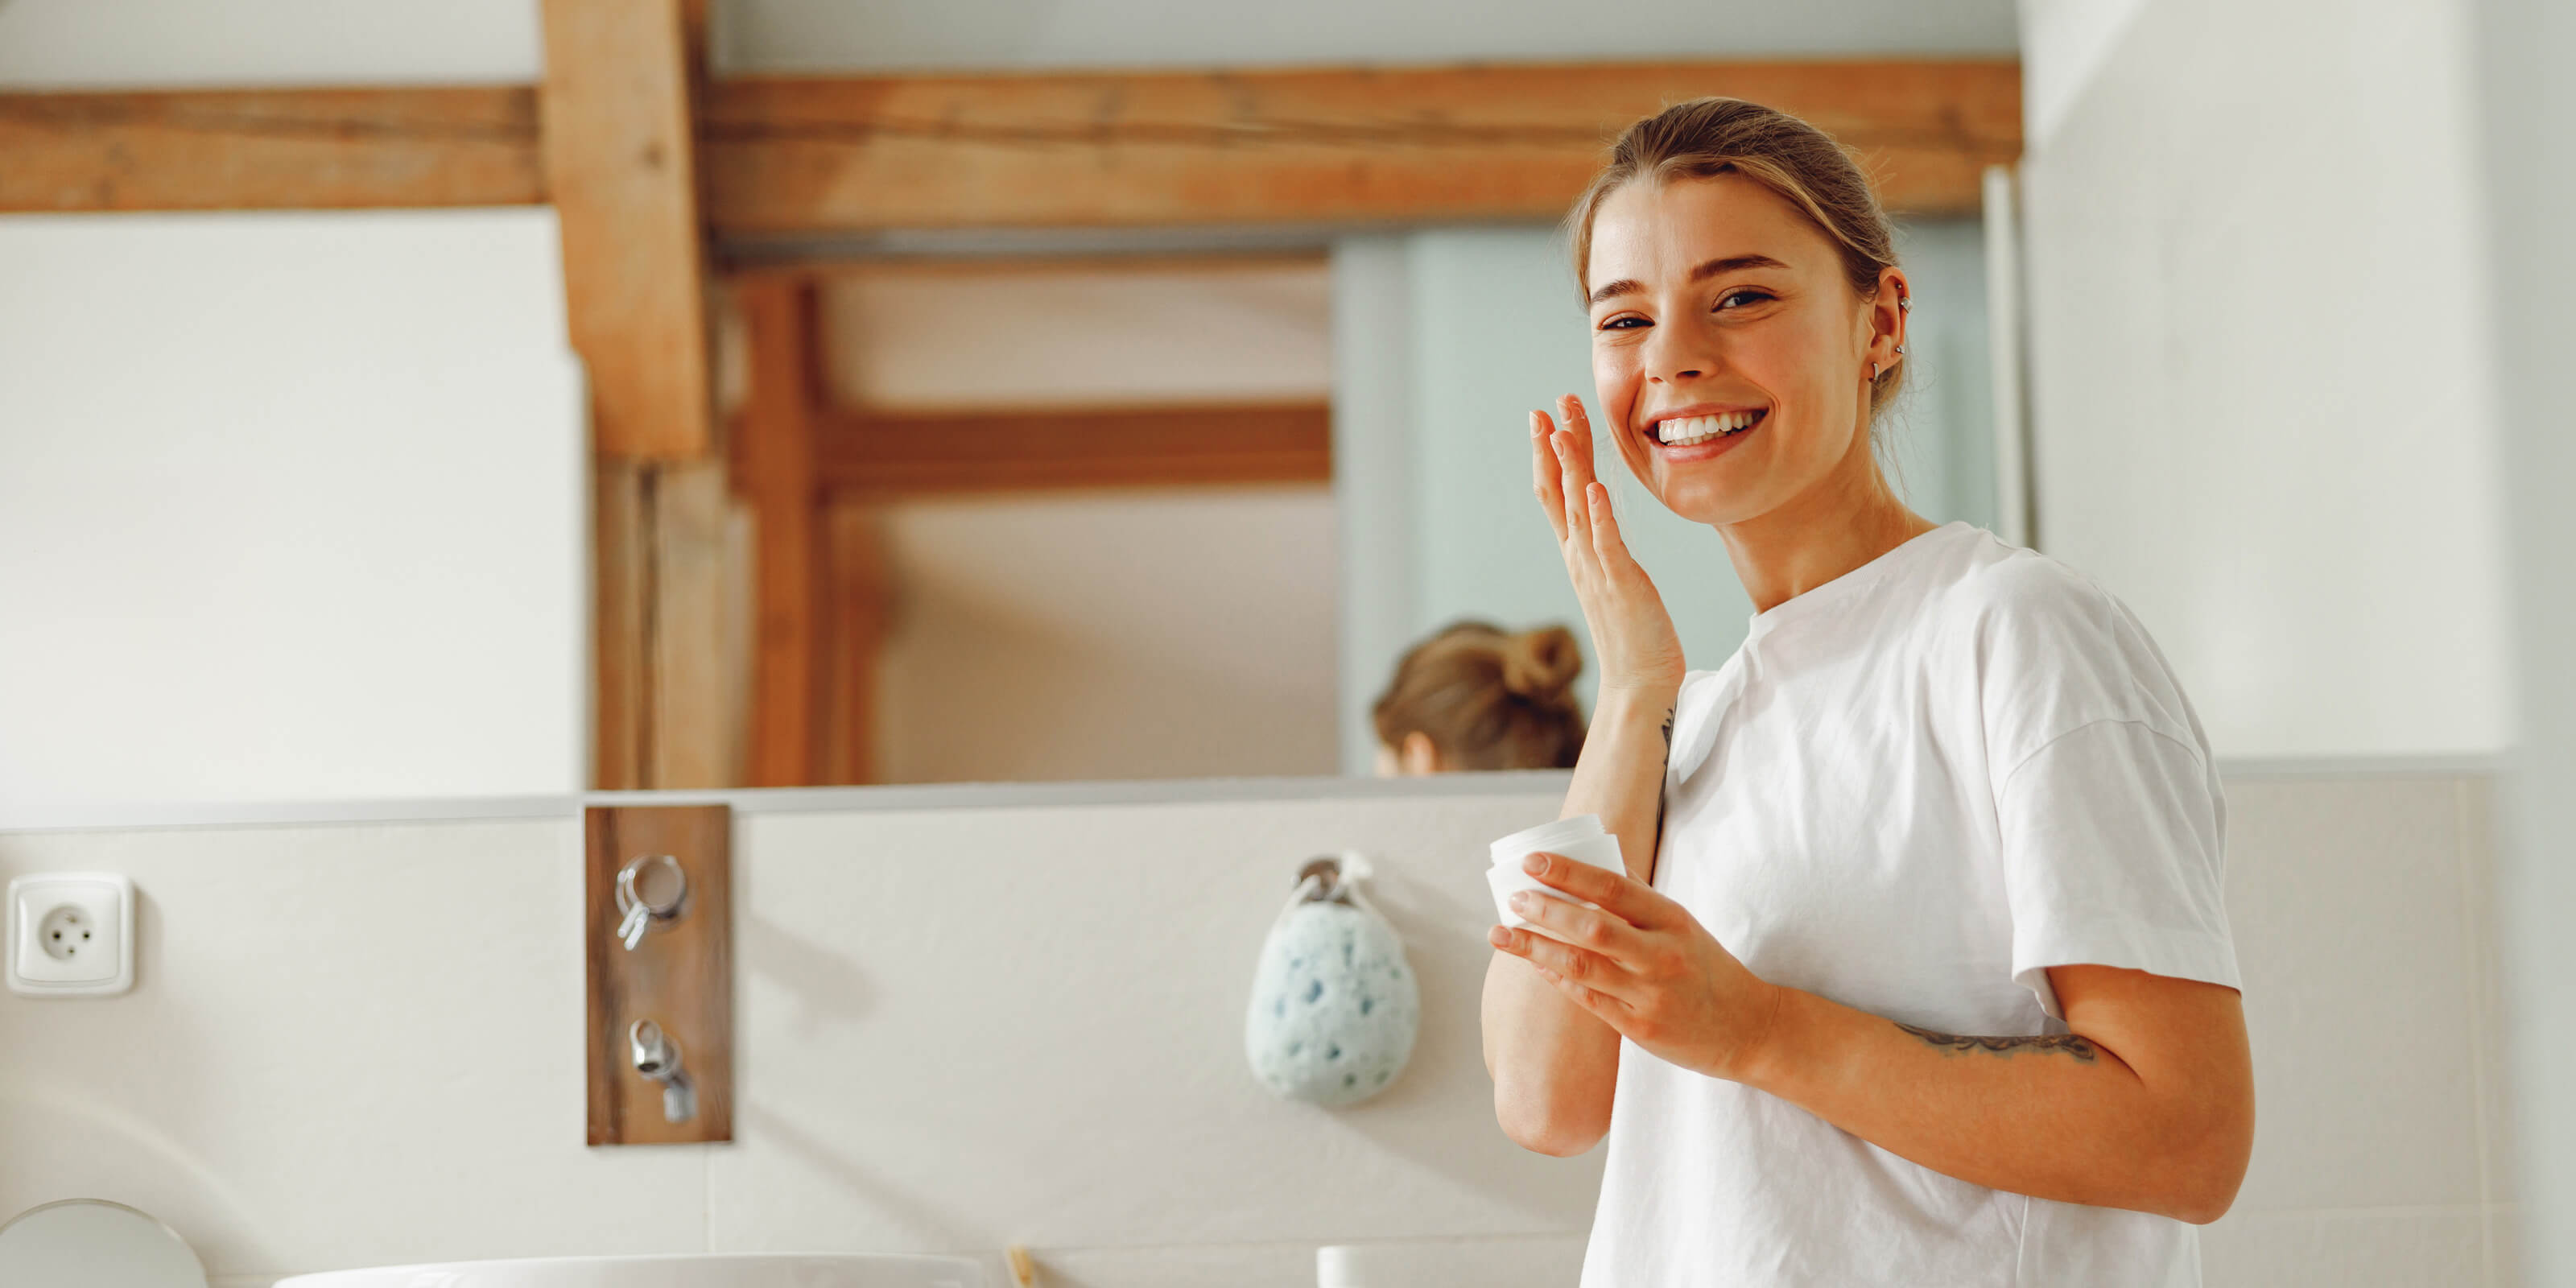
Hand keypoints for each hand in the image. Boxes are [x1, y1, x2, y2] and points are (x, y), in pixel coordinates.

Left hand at [1487, 849, 1784, 1083]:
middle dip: (1545, 910)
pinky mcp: (1640, 1028)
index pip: (1613, 888)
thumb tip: (1594, 861)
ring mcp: (1650, 994)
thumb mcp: (1682, 924)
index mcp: (1672, 920)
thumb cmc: (1706, 966)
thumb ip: (1640, 896)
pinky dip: (1557, 979)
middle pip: (1592, 928)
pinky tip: (1535, 965)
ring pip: (1581, 966)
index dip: (1568, 873)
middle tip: (1513, 898)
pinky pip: (1587, 999)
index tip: (1532, 861)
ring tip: (1502, 934)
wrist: (1748, 1027)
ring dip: (1536, 949)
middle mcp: (1661, 955)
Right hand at [1531, 395, 1685, 691]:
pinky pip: (1608, 544)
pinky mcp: (1621, 584)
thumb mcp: (1615, 580)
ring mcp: (1597, 570)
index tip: (1546, 417)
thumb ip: (1606, 549)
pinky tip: (1598, 487)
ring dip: (1570, 468)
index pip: (1556, 494)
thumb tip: (1605, 521)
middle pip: (1559, 491)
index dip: (1549, 454)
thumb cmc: (1634, 635)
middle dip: (1552, 446)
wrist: (1638, 684)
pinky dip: (1601, 515)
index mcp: (1578, 554)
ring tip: (1562, 430)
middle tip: (1547, 405)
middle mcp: (1580, 557)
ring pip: (1578, 509)